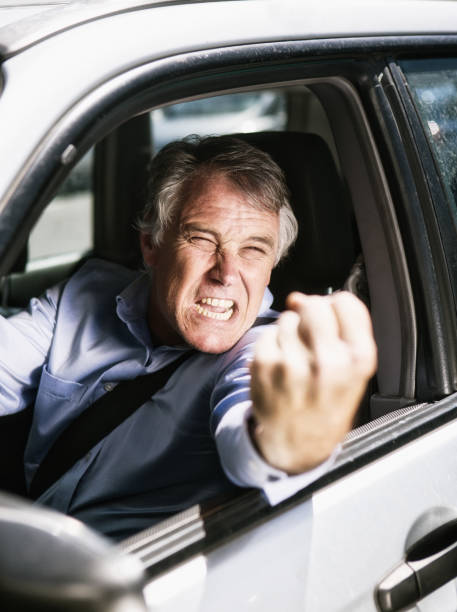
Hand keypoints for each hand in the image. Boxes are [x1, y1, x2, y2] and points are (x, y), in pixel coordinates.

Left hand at [249, 291, 376, 473]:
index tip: (333, 323)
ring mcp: (293, 364)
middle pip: (315, 305)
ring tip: (296, 360)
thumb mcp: (351, 370)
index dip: (336, 309)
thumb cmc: (326, 402)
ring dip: (290, 332)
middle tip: (311, 339)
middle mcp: (328, 362)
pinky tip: (280, 366)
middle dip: (311, 315)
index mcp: (358, 361)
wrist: (296, 444)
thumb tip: (298, 298)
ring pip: (289, 318)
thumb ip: (338, 328)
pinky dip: (272, 344)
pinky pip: (268, 333)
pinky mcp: (264, 365)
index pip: (346, 303)